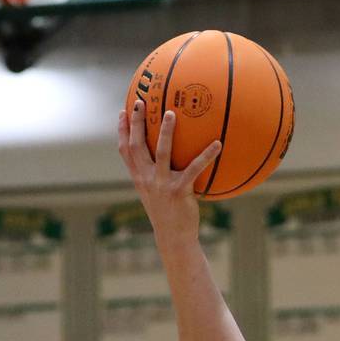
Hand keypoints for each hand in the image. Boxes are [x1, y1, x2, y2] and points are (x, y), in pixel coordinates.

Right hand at [117, 102, 221, 247]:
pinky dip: (206, 155)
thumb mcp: (155, 195)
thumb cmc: (168, 215)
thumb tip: (165, 159)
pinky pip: (194, 169)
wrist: (174, 238)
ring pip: (161, 152)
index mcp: (139, 178)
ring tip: (171, 114)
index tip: (123, 112)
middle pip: (137, 146)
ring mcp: (162, 185)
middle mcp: (147, 179)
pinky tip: (217, 144)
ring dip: (166, 132)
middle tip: (142, 102)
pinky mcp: (179, 191)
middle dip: (137, 123)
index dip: (122, 130)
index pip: (125, 151)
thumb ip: (155, 176)